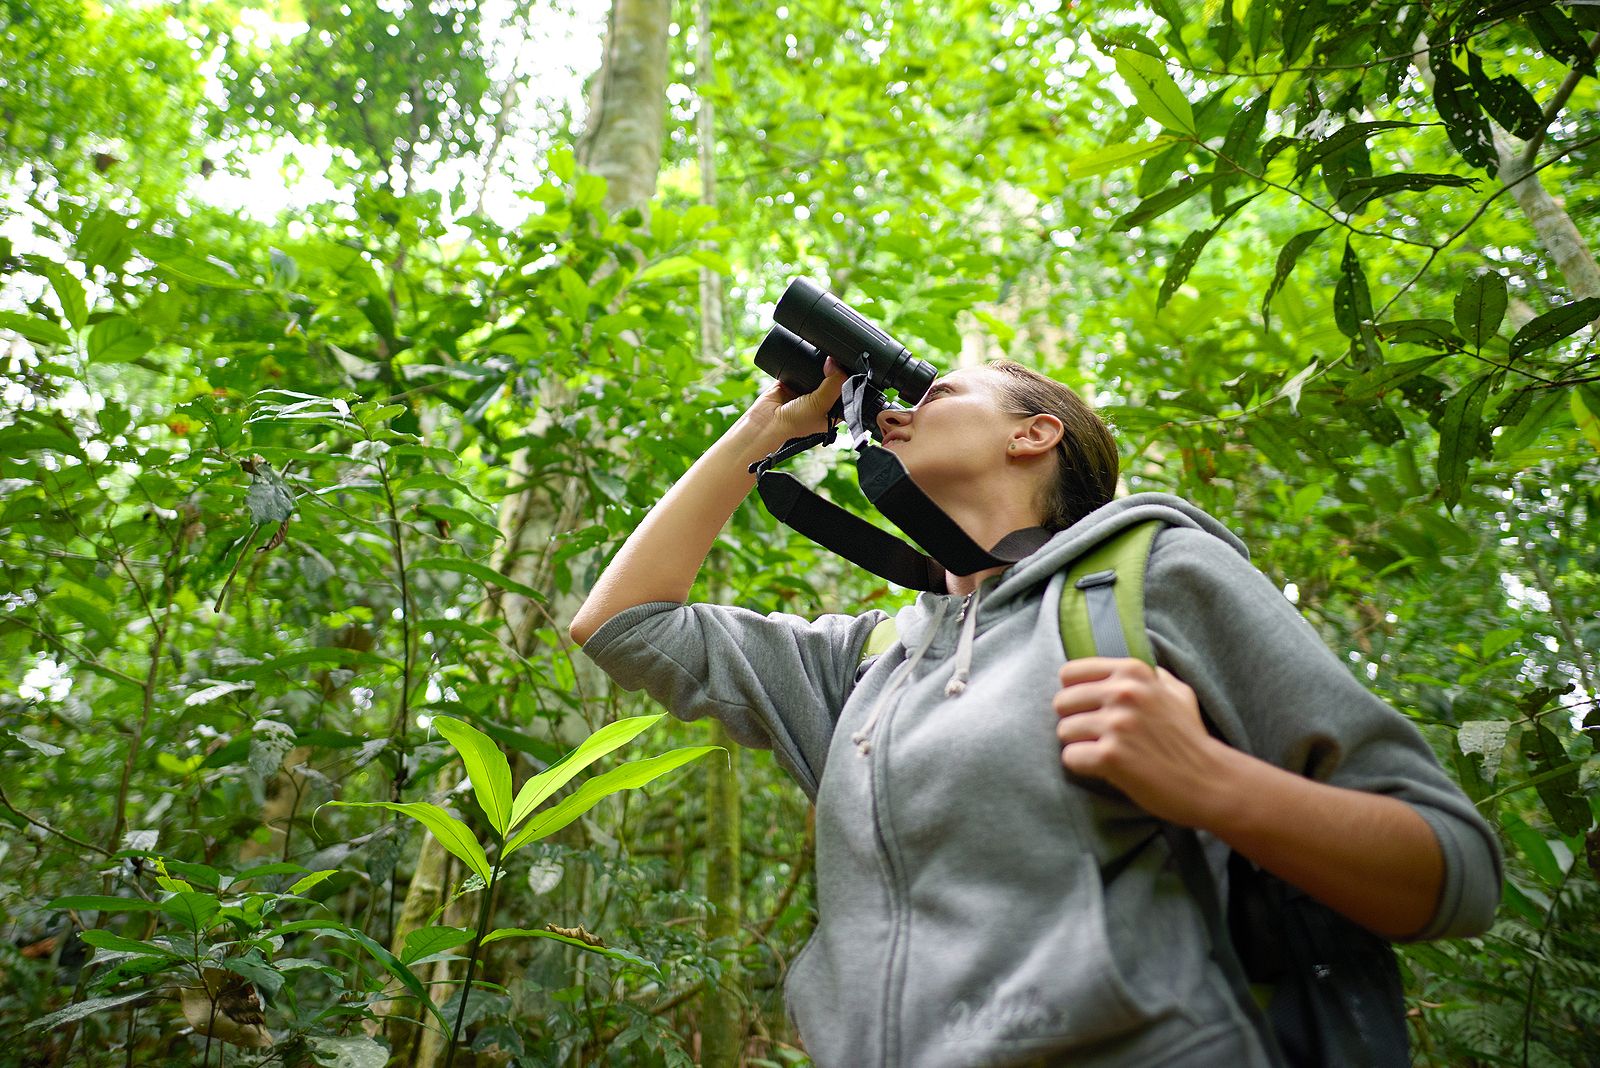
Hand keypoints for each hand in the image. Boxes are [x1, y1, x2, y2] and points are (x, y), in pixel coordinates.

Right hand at [741, 356, 848, 444]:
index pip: (848, 392)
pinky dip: (803, 361)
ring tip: (824, 356)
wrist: (766, 421)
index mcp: (833, 411)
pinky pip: (801, 367)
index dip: (851, 380)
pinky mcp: (792, 381)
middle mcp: (821, 401)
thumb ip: (833, 384)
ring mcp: (806, 391)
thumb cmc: (794, 423)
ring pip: (818, 371)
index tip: (853, 366)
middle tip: (837, 359)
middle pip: (834, 379)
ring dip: (821, 364)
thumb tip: (836, 363)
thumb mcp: (821, 404)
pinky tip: (809, 355)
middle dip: (836, 369)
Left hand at [1053, 657, 1226, 825]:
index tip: (1087, 709)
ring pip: (1063, 731)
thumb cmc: (1191, 739)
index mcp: (1133, 672)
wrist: (1210, 781)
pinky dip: (1082, 767)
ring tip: (1103, 754)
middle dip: (1074, 721)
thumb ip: (1150, 676)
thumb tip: (1120, 668)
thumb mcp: (1177, 693)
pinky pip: (1070, 758)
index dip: (1074, 694)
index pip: (1070, 673)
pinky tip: (1104, 769)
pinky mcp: (1110, 756)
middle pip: (1062, 702)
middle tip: (1095, 737)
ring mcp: (1116, 724)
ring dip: (1079, 745)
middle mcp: (1123, 693)